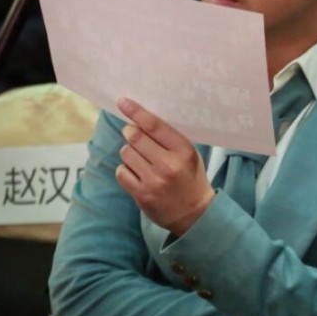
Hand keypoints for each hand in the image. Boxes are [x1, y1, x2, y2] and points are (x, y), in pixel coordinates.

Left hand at [116, 97, 214, 235]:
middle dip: (130, 132)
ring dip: (129, 152)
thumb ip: (169, 139)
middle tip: (131, 132)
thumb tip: (140, 121)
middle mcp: (168, 164)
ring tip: (141, 159)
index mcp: (183, 150)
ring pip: (126, 154)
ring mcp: (154, 181)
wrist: (194, 214)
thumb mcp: (189, 154)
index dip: (137, 112)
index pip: (155, 126)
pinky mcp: (142, 195)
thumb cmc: (191, 177)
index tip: (123, 102)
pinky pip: (122, 172)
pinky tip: (137, 173)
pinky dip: (126, 169)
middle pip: (136, 138)